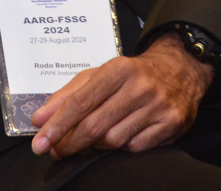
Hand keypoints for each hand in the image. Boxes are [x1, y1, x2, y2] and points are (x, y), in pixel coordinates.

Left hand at [29, 32, 211, 157]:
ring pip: (114, 139)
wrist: (180, 70)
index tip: (40, 140)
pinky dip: (121, 147)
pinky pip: (135, 147)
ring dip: (94, 145)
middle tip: (55, 150)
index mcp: (118, 69)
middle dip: (70, 142)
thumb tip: (40, 119)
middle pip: (95, 125)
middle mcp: (139, 87)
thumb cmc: (132, 74)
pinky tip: (117, 138)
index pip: (80, 102)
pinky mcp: (171, 124)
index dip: (57, 124)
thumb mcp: (98, 74)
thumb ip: (67, 95)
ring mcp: (158, 107)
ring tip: (88, 141)